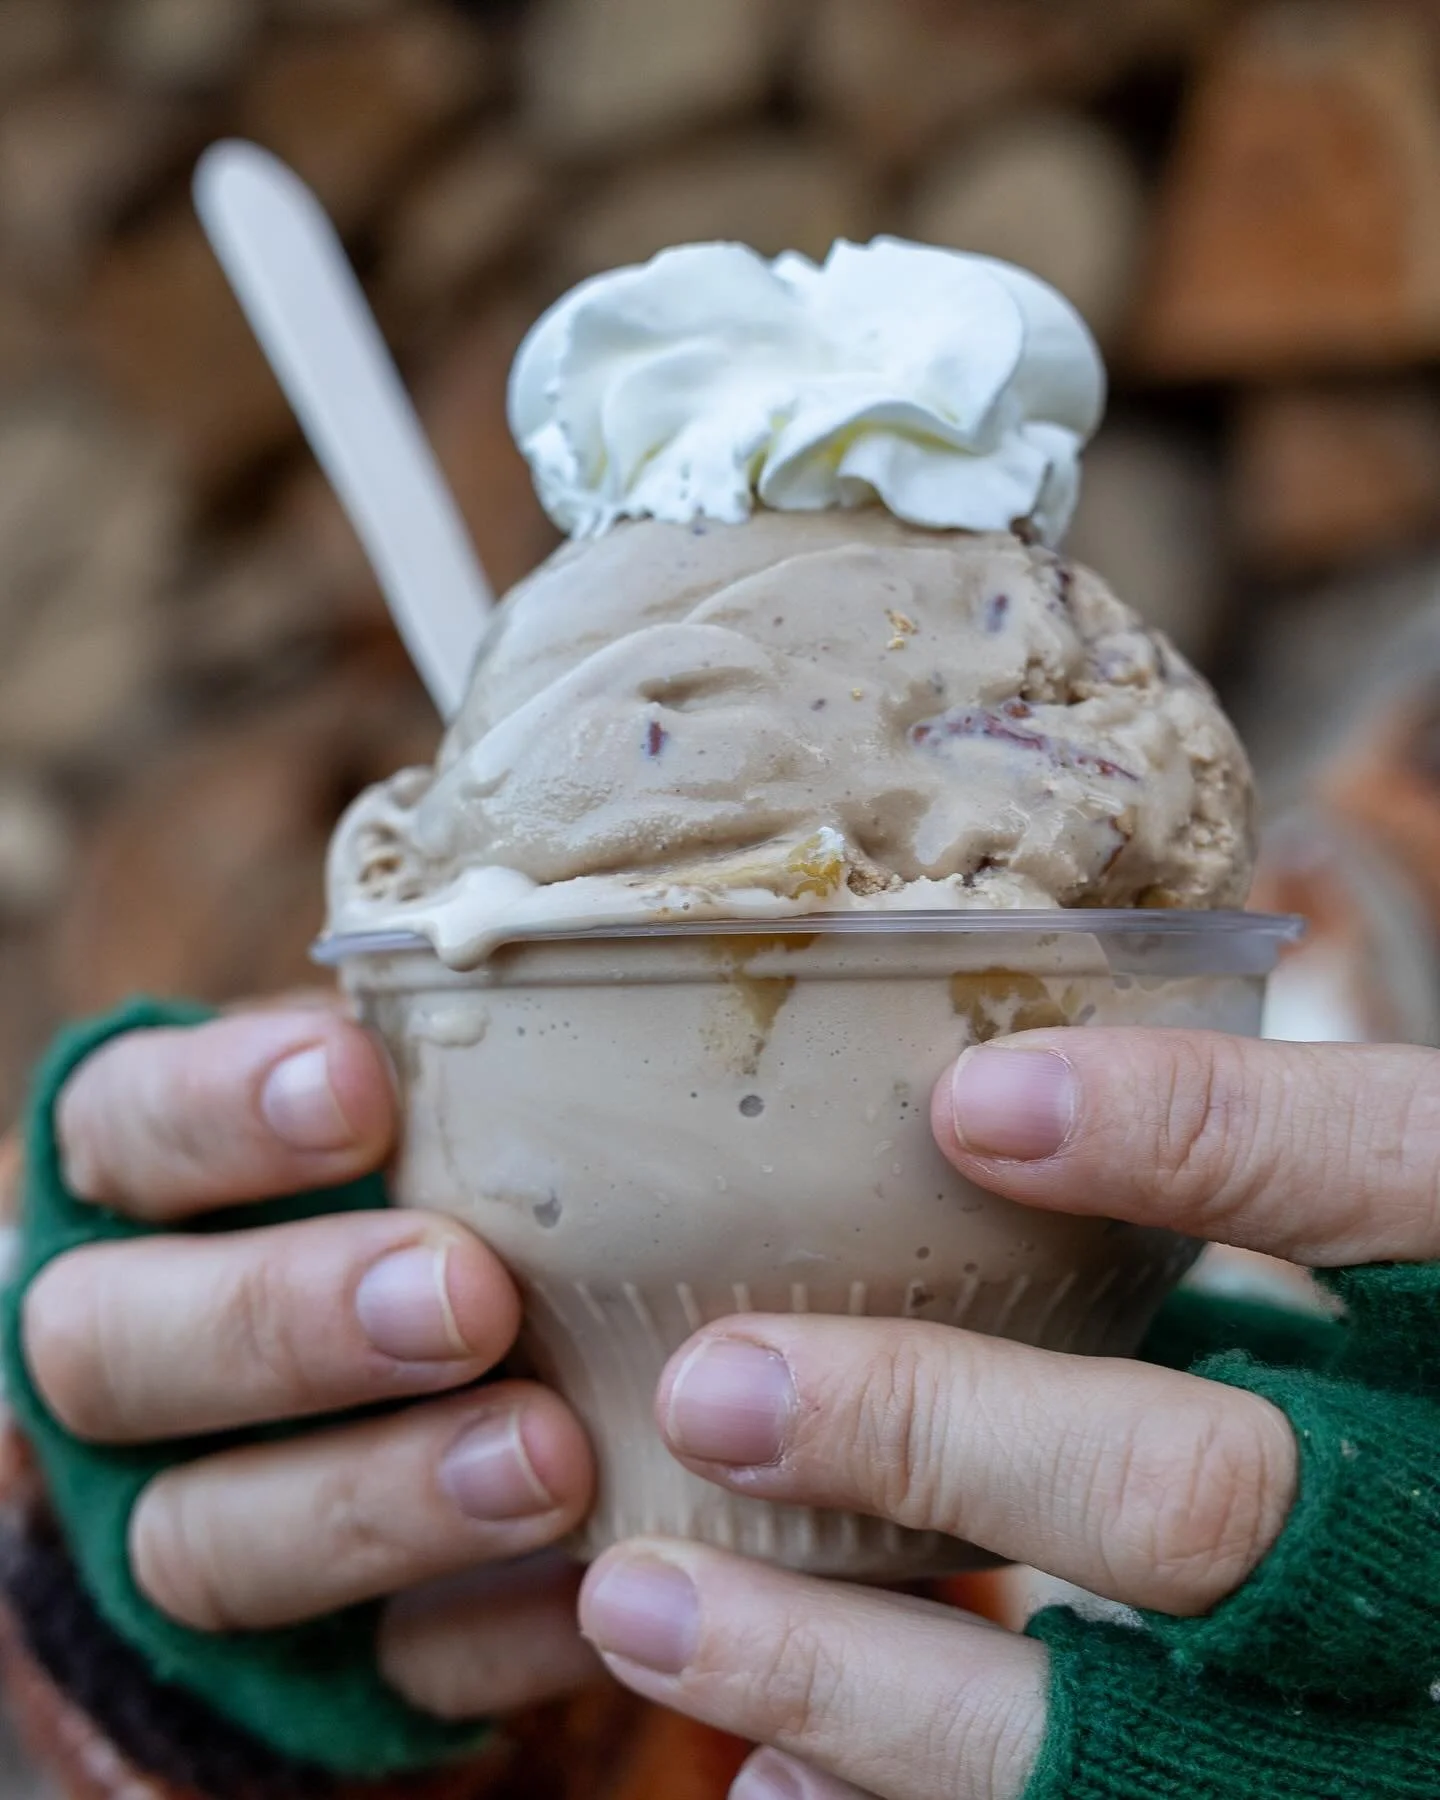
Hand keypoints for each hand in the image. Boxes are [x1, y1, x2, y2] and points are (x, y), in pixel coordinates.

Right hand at [20, 1002, 600, 1718]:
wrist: (371, 1410)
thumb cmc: (420, 1193)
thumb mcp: (417, 1108)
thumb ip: (459, 1057)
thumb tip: (617, 951)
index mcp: (145, 1191)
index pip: (124, 1132)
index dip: (218, 1112)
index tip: (358, 1083)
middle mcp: (132, 1355)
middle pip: (117, 1350)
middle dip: (286, 1322)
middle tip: (464, 1296)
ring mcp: (196, 1511)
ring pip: (204, 1539)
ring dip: (375, 1500)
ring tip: (547, 1457)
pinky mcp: (298, 1654)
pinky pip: (361, 1663)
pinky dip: (476, 1630)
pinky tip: (587, 1583)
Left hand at [570, 1031, 1439, 1799]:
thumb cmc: (1437, 1366)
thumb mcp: (1415, 1242)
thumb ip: (1278, 1177)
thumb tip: (995, 1087)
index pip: (1395, 1183)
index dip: (1193, 1136)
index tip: (970, 1099)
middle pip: (1201, 1496)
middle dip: (932, 1436)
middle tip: (714, 1390)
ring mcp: (1377, 1713)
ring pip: (1107, 1723)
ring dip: (843, 1668)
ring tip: (643, 1605)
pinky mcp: (1277, 1795)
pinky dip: (898, 1799)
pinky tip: (769, 1771)